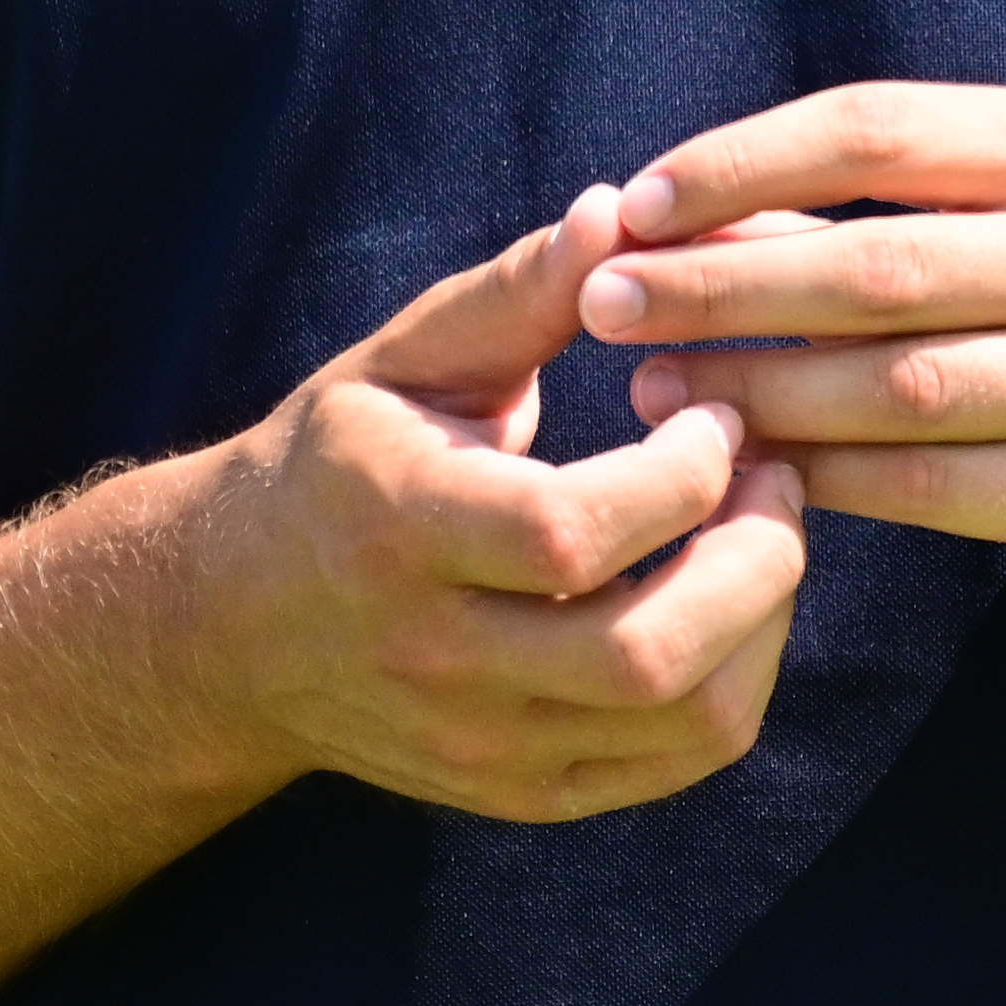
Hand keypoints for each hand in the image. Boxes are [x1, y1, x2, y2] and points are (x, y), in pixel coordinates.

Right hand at [169, 192, 809, 820]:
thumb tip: (618, 213)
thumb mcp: (406, 358)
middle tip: (774, 473)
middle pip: (646, 652)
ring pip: (684, 721)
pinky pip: (676, 764)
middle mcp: (435, 657)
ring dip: (767, 621)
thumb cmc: (340, 461)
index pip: (572, 532)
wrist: (230, 624)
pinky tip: (731, 604)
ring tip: (762, 535)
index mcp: (399, 527)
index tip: (713, 407)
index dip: (684, 472)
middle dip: (758, 557)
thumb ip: (520, 291)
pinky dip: (739, 681)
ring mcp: (481, 743)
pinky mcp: (520, 792)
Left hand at [583, 84, 1005, 649]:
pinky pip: (937, 485)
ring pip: (901, 385)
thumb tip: (667, 217)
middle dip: (724, 284)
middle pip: (880, 264)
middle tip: (606, 305)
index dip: (746, 163)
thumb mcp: (1000, 236)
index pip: (880, 131)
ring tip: (653, 393)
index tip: (635, 205)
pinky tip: (747, 475)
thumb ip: (860, 221)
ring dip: (759, 390)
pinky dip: (828, 477)